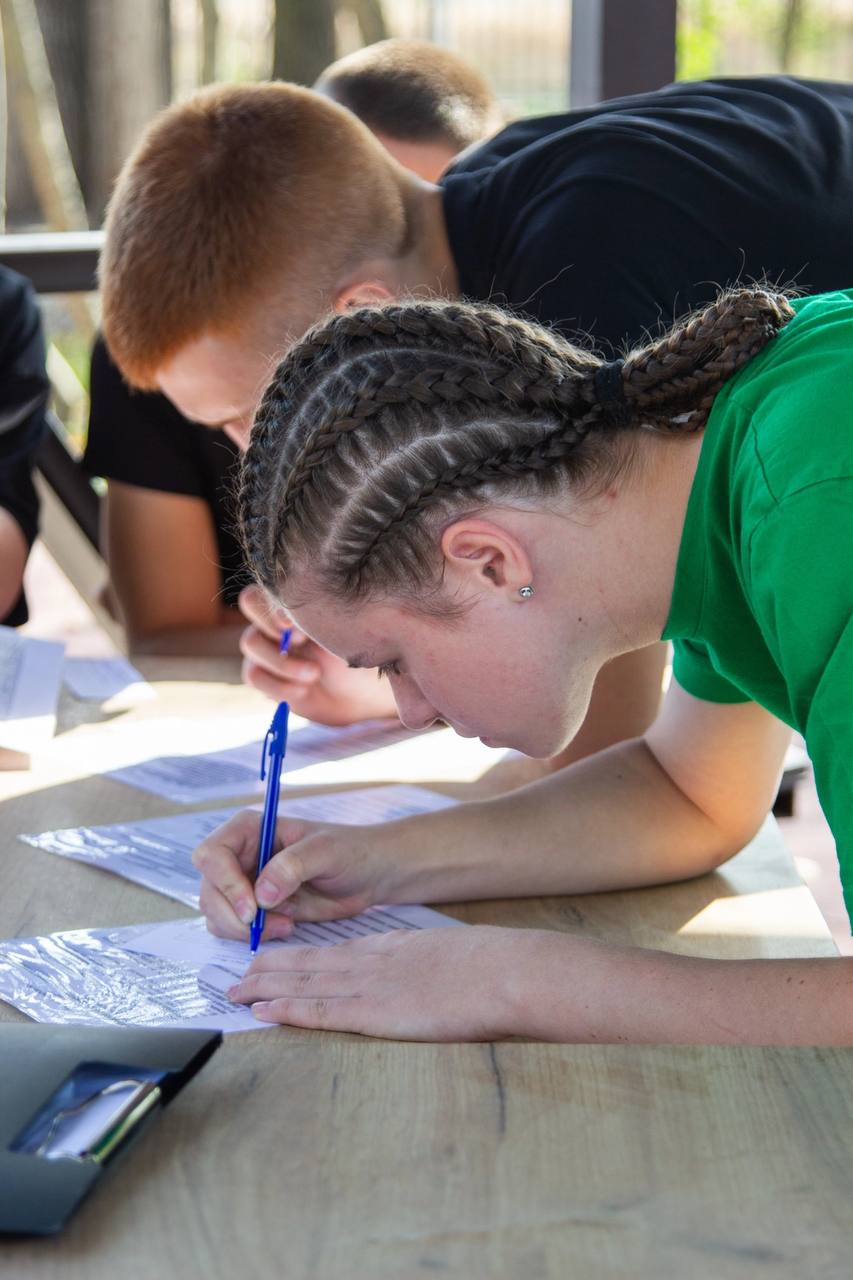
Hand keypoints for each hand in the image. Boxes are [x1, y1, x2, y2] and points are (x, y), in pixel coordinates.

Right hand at [193, 809, 389, 941]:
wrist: (369, 875)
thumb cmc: (350, 851)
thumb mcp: (326, 851)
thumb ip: (293, 866)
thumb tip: (261, 894)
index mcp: (249, 829)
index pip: (212, 854)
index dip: (224, 883)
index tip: (252, 908)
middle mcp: (239, 855)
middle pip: (209, 888)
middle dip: (232, 914)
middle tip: (263, 926)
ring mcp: (243, 883)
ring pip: (216, 912)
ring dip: (242, 928)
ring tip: (286, 924)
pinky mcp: (254, 908)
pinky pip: (232, 927)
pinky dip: (252, 935)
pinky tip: (286, 927)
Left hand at [227, 924, 536, 1039]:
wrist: (506, 971)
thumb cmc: (491, 968)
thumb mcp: (451, 958)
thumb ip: (428, 969)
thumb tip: (426, 983)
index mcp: (392, 949)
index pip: (333, 953)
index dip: (298, 957)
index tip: (273, 960)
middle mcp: (373, 962)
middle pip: (309, 963)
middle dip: (269, 969)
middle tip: (236, 975)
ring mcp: (373, 986)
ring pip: (305, 983)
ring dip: (266, 988)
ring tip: (236, 991)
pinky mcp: (377, 1013)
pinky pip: (323, 1010)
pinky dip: (289, 1009)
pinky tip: (265, 1011)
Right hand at [238, 584, 397, 724]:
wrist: (362, 693)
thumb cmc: (363, 653)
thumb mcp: (354, 630)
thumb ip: (333, 613)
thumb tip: (317, 602)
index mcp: (297, 600)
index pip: (270, 582)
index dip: (275, 601)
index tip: (298, 623)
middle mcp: (277, 618)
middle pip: (249, 601)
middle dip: (274, 623)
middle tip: (302, 641)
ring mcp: (267, 647)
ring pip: (250, 643)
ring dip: (282, 662)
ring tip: (315, 674)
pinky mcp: (265, 676)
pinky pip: (254, 675)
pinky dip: (279, 685)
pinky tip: (304, 690)